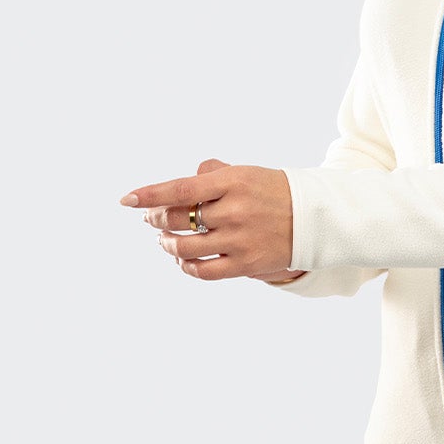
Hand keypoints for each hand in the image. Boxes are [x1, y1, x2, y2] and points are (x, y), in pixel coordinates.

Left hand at [120, 158, 302, 282]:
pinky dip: (186, 266)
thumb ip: (212, 173)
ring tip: (165, 240)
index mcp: (233, 182)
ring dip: (168, 243)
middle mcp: (235, 210)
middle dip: (156, 218)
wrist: (316, 219)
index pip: (180, 188)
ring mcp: (240, 240)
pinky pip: (204, 270)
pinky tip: (183, 260)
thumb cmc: (274, 193)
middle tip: (152, 219)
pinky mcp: (246, 264)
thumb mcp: (246, 173)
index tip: (127, 199)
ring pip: (185, 247)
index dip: (150, 195)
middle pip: (178, 218)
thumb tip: (183, 181)